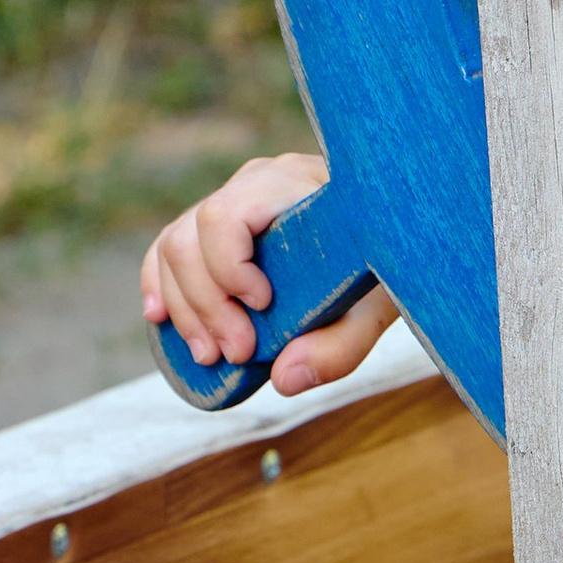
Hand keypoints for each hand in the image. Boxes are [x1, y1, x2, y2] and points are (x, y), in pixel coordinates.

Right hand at [142, 153, 397, 396]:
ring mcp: (234, 199)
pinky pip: (168, 246)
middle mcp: (256, 183)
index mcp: (294, 185)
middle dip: (205, 304)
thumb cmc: (391, 260)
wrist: (400, 232)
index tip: (262, 307)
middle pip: (191, 237)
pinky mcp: (220, 222)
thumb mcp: (382, 303)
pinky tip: (161, 318)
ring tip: (211, 354)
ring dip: (184, 307)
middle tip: (237, 354)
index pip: (225, 217)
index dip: (227, 269)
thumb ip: (341, 344)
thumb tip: (283, 379)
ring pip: (175, 245)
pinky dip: (161, 284)